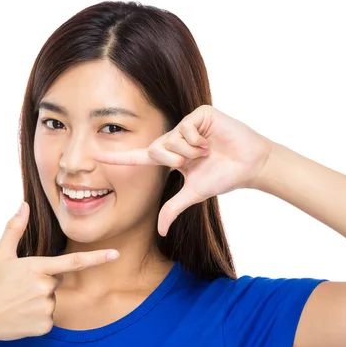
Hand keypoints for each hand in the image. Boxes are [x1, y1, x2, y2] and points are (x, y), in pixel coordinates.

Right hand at [0, 202, 119, 342]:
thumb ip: (15, 228)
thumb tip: (23, 204)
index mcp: (37, 267)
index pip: (74, 262)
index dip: (97, 258)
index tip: (115, 254)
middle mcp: (45, 288)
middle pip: (55, 281)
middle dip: (41, 282)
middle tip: (17, 287)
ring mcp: (45, 308)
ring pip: (51, 300)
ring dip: (37, 300)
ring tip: (15, 302)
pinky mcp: (44, 326)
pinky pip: (47, 318)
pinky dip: (35, 317)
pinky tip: (18, 316)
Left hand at [94, 105, 272, 235]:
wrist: (249, 165)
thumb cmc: (222, 177)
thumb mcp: (192, 194)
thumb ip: (172, 209)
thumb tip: (159, 232)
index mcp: (169, 155)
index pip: (138, 158)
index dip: (117, 158)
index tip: (96, 157)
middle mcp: (173, 138)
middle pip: (155, 149)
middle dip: (177, 160)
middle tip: (197, 160)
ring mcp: (185, 124)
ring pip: (170, 139)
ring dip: (191, 151)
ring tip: (208, 150)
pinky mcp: (198, 114)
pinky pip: (185, 128)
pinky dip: (199, 140)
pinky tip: (212, 140)